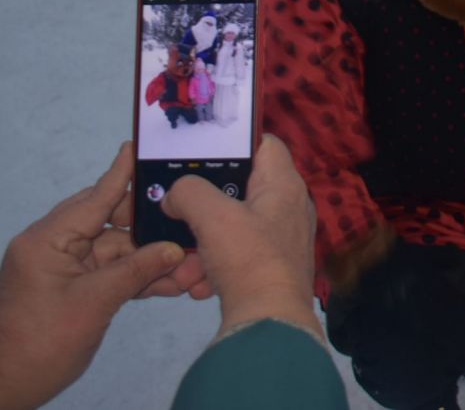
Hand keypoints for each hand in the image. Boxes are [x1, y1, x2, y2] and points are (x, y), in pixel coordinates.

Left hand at [0, 141, 197, 409]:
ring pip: (118, 249)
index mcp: (49, 239)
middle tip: (190, 221)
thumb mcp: (95, 303)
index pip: (95, 197)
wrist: (8, 382)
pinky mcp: (75, 285)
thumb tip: (175, 249)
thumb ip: (137, 270)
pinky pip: (112, 270)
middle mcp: (56, 245)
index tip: (142, 146)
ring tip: (191, 264)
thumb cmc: (44, 338)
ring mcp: (66, 266)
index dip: (122, 174)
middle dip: (152, 227)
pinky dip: (138, 276)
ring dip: (151, 258)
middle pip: (112, 222)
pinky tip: (173, 282)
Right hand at [163, 134, 322, 340]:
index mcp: (283, 185)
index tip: (202, 151)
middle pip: (239, 190)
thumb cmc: (248, 259)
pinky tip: (198, 283)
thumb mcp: (211, 217)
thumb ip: (188, 192)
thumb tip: (176, 195)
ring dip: (202, 244)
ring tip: (184, 263)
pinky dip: (214, 267)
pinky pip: (236, 256)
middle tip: (179, 214)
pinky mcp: (271, 267)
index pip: (264, 144)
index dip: (234, 142)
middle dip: (204, 207)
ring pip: (232, 228)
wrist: (269, 321)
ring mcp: (281, 239)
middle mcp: (288, 207)